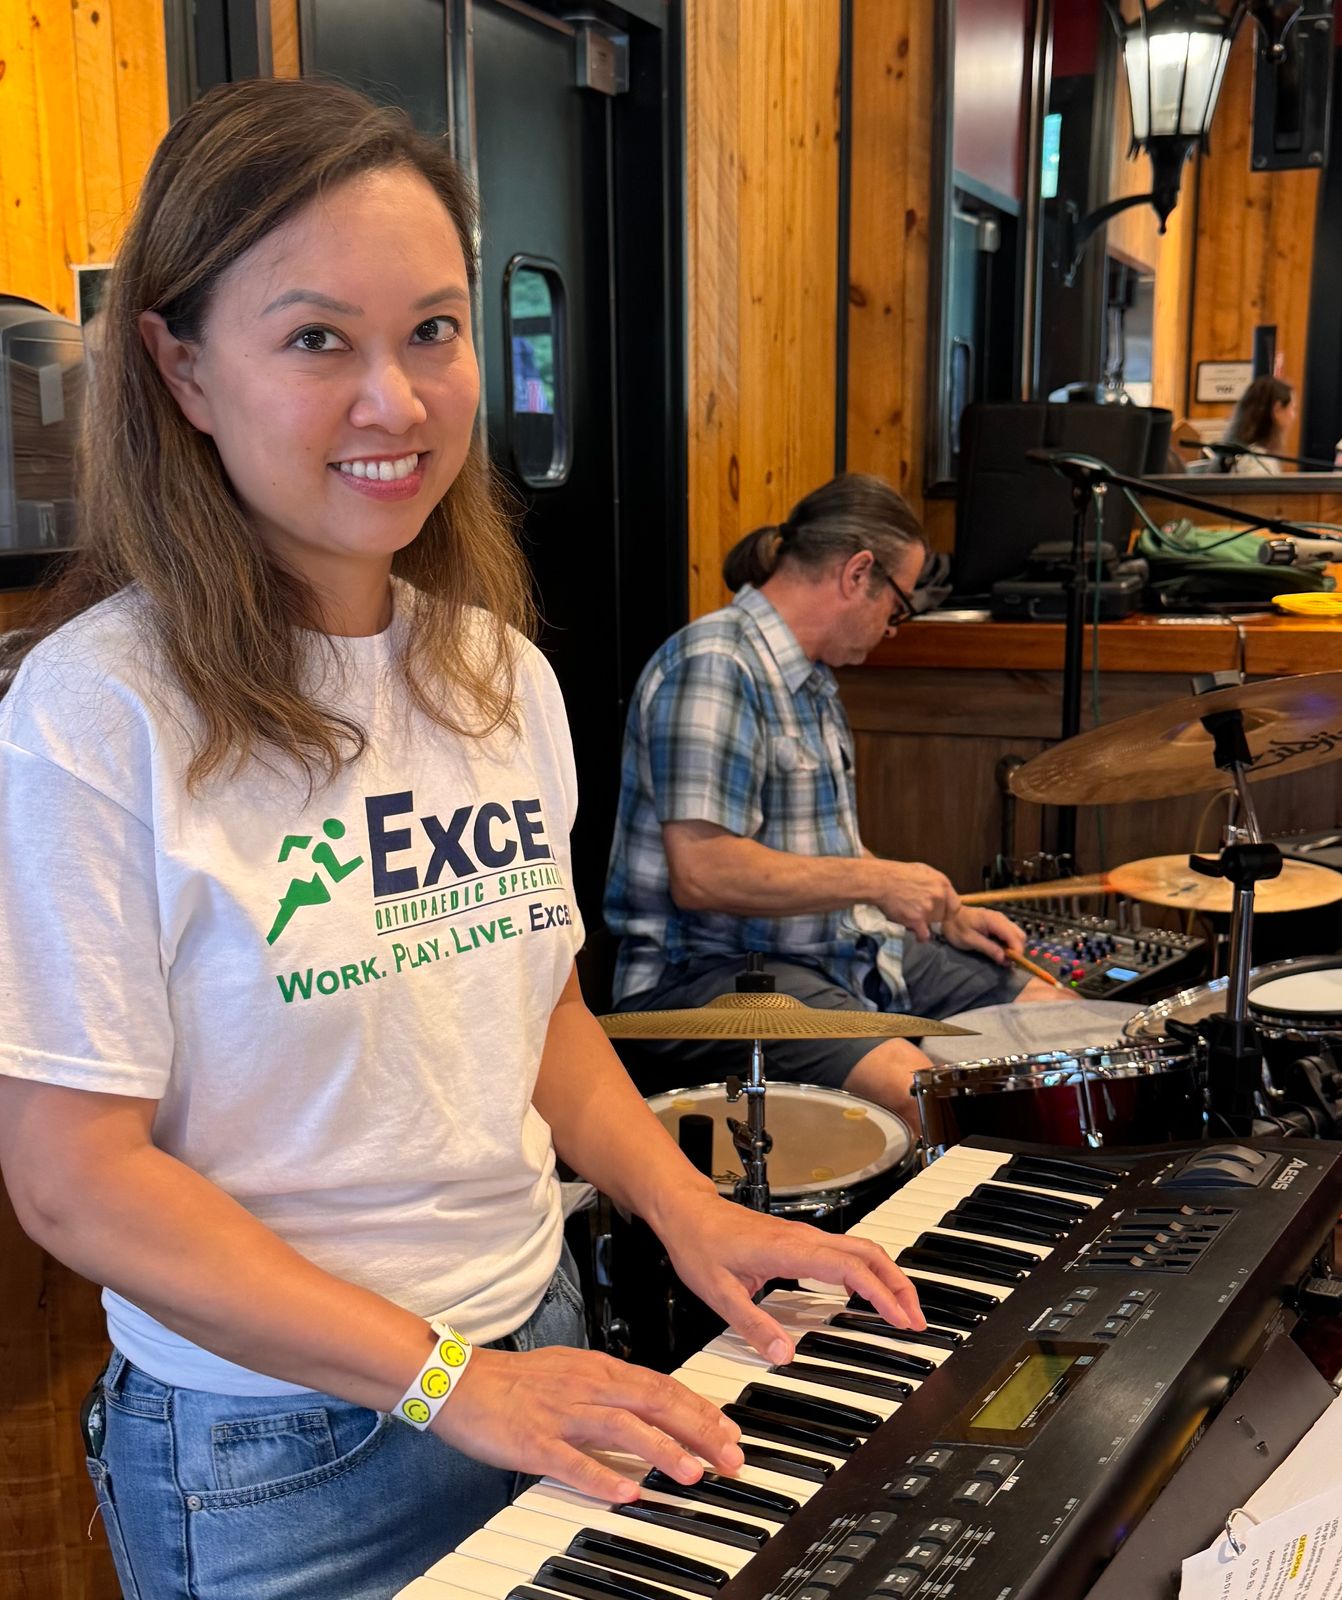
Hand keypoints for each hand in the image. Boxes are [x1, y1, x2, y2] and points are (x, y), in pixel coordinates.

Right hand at [431, 1344, 744, 1501]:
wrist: (460, 1380)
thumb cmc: (516, 1380)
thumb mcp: (574, 1371)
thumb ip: (612, 1389)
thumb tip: (652, 1405)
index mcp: (599, 1369)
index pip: (662, 1385)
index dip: (699, 1408)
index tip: (729, 1431)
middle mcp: (587, 1387)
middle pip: (654, 1402)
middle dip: (697, 1430)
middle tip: (728, 1456)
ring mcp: (561, 1414)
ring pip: (622, 1428)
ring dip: (661, 1450)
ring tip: (691, 1473)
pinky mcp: (534, 1442)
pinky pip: (572, 1462)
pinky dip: (601, 1477)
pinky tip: (625, 1494)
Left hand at [654, 1191, 925, 1364]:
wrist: (687, 1211)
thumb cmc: (700, 1244)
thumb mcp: (718, 1293)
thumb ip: (752, 1324)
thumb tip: (784, 1355)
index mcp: (790, 1250)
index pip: (850, 1269)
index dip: (881, 1295)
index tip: (900, 1320)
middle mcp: (804, 1239)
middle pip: (869, 1254)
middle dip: (899, 1286)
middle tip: (916, 1320)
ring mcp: (804, 1236)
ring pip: (861, 1250)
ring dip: (887, 1277)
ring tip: (901, 1310)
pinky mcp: (799, 1240)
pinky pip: (845, 1252)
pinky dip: (868, 1271)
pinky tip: (868, 1293)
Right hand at [872, 861, 959, 940]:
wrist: (880, 881)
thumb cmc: (897, 874)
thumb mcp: (922, 870)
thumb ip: (935, 883)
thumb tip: (940, 892)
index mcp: (942, 883)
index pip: (955, 904)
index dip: (947, 911)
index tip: (941, 913)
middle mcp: (939, 896)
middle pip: (943, 916)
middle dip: (932, 916)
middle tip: (919, 912)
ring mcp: (929, 908)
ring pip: (931, 924)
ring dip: (923, 924)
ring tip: (910, 917)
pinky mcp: (917, 920)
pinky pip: (924, 935)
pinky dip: (920, 936)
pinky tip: (916, 934)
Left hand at [942, 906, 1024, 964]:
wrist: (949, 915)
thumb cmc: (956, 927)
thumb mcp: (970, 940)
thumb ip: (989, 948)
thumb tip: (1005, 959)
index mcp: (995, 921)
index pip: (1014, 937)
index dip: (1016, 952)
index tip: (1011, 964)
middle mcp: (1001, 918)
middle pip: (1020, 936)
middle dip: (1016, 950)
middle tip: (1006, 962)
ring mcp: (1001, 920)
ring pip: (1017, 935)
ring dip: (1013, 947)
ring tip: (1002, 957)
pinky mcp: (998, 923)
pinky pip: (1010, 934)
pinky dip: (1008, 943)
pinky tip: (999, 950)